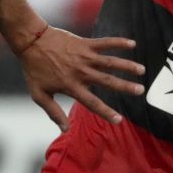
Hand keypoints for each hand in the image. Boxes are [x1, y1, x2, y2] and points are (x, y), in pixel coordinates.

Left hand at [15, 25, 145, 129]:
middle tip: (141, 91)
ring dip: (127, 65)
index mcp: (71, 86)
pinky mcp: (84, 44)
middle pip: (107, 82)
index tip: (119, 120)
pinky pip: (104, 43)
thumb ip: (53, 112)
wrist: (31, 42)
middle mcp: (81, 72)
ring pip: (110, 62)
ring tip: (142, 70)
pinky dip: (118, 42)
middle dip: (125, 87)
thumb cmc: (33, 69)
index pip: (92, 103)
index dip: (106, 112)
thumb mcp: (39, 94)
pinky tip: (132, 44)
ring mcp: (84, 57)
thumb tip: (65, 130)